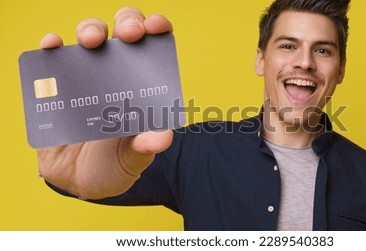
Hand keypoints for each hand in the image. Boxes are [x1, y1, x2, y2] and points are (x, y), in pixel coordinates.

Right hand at [38, 7, 173, 198]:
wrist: (78, 182)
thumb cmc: (114, 164)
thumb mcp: (132, 159)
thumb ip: (145, 147)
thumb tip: (163, 137)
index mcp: (142, 85)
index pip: (152, 47)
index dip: (156, 29)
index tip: (156, 28)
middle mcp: (117, 73)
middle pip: (122, 33)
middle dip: (127, 23)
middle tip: (128, 33)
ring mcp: (86, 76)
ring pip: (89, 37)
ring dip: (90, 30)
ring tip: (91, 42)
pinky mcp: (57, 85)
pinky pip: (52, 58)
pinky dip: (51, 47)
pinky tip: (52, 46)